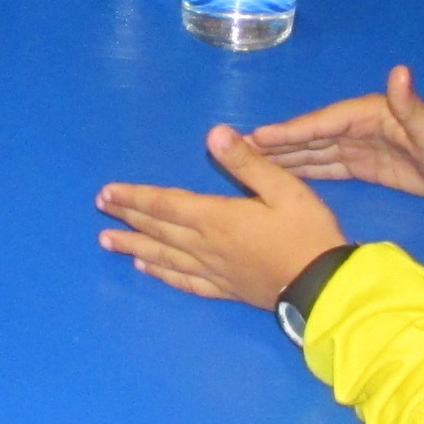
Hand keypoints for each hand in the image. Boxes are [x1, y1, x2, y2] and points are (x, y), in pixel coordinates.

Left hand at [96, 126, 348, 306]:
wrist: (323, 287)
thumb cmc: (307, 234)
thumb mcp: (285, 188)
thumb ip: (248, 162)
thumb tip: (215, 133)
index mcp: (217, 217)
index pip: (165, 204)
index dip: (134, 197)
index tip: (107, 193)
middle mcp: (206, 246)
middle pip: (158, 229)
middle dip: (127, 217)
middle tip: (101, 209)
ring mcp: (214, 271)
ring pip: (164, 256)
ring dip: (134, 246)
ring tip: (107, 242)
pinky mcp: (226, 290)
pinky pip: (185, 281)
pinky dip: (162, 274)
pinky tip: (147, 270)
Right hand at [247, 65, 423, 201]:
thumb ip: (410, 103)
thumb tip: (399, 71)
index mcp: (367, 113)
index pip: (322, 122)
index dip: (291, 130)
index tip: (259, 137)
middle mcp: (355, 126)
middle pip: (309, 136)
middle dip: (275, 143)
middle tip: (237, 149)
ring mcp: (356, 146)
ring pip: (311, 152)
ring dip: (282, 157)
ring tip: (247, 163)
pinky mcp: (360, 166)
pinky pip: (324, 167)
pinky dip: (301, 170)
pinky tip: (278, 176)